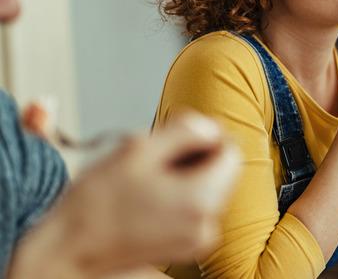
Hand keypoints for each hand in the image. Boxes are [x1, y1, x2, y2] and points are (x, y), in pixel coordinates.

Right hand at [16, 112, 240, 277]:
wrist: (68, 249)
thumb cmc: (96, 203)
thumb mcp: (139, 148)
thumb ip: (185, 129)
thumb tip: (211, 126)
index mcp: (203, 198)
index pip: (231, 151)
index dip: (207, 134)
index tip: (179, 133)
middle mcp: (208, 223)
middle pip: (222, 170)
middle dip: (195, 155)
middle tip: (157, 154)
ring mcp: (198, 239)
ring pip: (209, 188)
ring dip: (186, 174)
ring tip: (148, 176)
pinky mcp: (186, 246)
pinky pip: (196, 208)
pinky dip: (180, 194)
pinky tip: (149, 194)